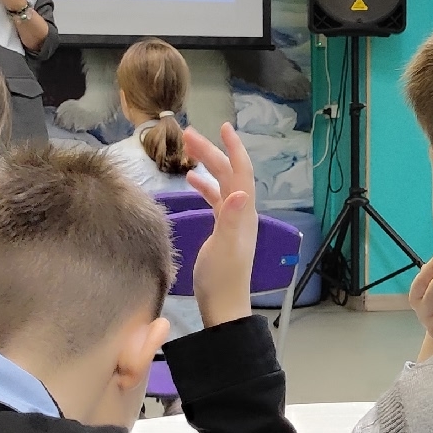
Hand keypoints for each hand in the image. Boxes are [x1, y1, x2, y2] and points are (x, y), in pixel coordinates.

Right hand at [181, 123, 260, 327]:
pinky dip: (204, 185)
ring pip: (221, 183)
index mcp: (244, 213)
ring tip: (187, 148)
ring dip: (206, 164)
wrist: (222, 305)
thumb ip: (232, 220)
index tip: (224, 127)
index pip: (242, 173)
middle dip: (211, 152)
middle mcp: (241, 213)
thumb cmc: (222, 279)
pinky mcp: (221, 229)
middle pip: (228, 174)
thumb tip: (241, 192)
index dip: (234, 149)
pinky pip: (214, 199)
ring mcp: (232, 220)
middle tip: (188, 134)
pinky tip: (191, 178)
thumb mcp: (225, 248)